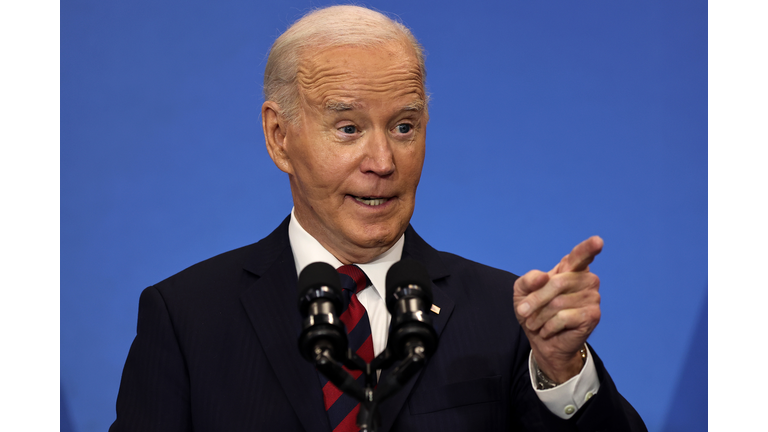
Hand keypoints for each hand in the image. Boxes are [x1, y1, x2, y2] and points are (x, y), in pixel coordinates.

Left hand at [513, 236, 602, 382]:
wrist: (541, 340)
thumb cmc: (534, 311)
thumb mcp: (522, 292)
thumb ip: (528, 280)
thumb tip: (544, 277)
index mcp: (571, 268)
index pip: (581, 255)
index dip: (589, 248)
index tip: (598, 241)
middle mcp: (586, 279)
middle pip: (557, 283)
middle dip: (535, 300)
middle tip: (523, 312)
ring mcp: (593, 297)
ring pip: (558, 303)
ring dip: (539, 316)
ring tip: (535, 323)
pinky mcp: (593, 316)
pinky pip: (563, 318)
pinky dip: (548, 326)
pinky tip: (548, 330)